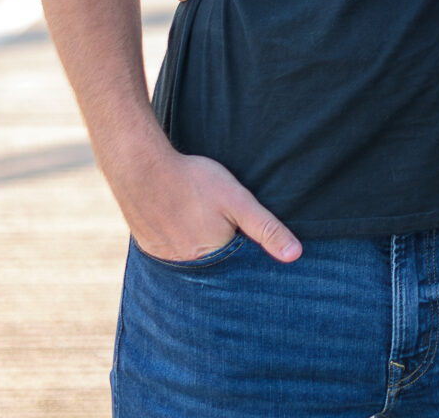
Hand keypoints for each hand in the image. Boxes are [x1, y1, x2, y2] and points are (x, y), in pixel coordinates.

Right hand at [121, 145, 301, 264]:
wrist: (142, 169)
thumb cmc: (194, 182)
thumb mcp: (238, 200)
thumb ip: (266, 228)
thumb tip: (296, 255)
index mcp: (212, 260)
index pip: (237, 268)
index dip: (245, 252)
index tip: (245, 237)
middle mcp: (187, 269)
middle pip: (214, 265)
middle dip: (222, 250)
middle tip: (218, 222)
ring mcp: (165, 260)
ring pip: (192, 259)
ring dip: (200, 248)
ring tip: (201, 222)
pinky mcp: (150, 249)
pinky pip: (172, 253)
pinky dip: (180, 242)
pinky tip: (181, 223)